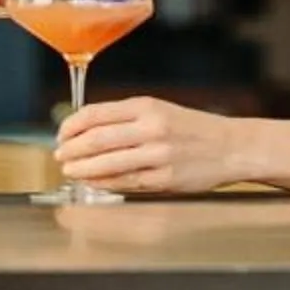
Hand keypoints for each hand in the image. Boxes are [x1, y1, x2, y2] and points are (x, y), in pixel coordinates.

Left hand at [54, 94, 247, 195]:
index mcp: (147, 106)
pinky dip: (103, 183)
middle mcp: (151, 128)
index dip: (71, 126)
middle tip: (59, 155)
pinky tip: (93, 183)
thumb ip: (126, 119)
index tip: (61, 135)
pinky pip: (124, 182)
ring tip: (70, 171)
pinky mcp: (164, 178)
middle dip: (71, 150)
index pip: (96, 114)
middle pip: (97, 139)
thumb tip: (86, 130)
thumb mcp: (160, 111)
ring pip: (107, 163)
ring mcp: (158, 154)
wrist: (231, 147)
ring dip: (82, 169)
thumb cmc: (192, 129)